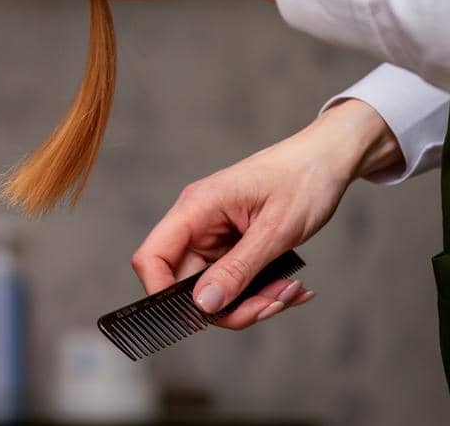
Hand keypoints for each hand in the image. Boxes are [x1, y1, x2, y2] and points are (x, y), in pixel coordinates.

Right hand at [130, 99, 403, 329]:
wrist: (325, 161)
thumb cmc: (302, 181)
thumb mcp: (274, 231)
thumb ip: (237, 270)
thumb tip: (203, 305)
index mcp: (196, 208)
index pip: (152, 256)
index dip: (161, 292)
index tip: (199, 317)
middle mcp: (197, 223)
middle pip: (187, 284)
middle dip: (229, 306)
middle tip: (271, 305)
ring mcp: (213, 236)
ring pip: (214, 289)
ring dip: (252, 301)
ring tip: (290, 291)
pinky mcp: (231, 245)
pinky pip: (234, 282)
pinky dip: (261, 292)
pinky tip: (290, 285)